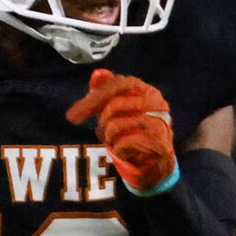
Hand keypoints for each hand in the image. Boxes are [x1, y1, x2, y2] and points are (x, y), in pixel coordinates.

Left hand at [66, 69, 177, 192]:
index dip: (94, 96)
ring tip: (112, 141)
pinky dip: (118, 149)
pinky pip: (124, 142)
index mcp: (146, 90)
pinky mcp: (159, 141)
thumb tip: (97, 74)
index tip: (75, 112)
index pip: (118, 84)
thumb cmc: (134, 131)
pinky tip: (123, 151)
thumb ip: (107, 92)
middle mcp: (156, 102)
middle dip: (98, 117)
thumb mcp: (117, 110)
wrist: (156, 161)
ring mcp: (159, 121)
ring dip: (108, 136)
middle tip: (86, 127)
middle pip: (117, 104)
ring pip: (117, 125)